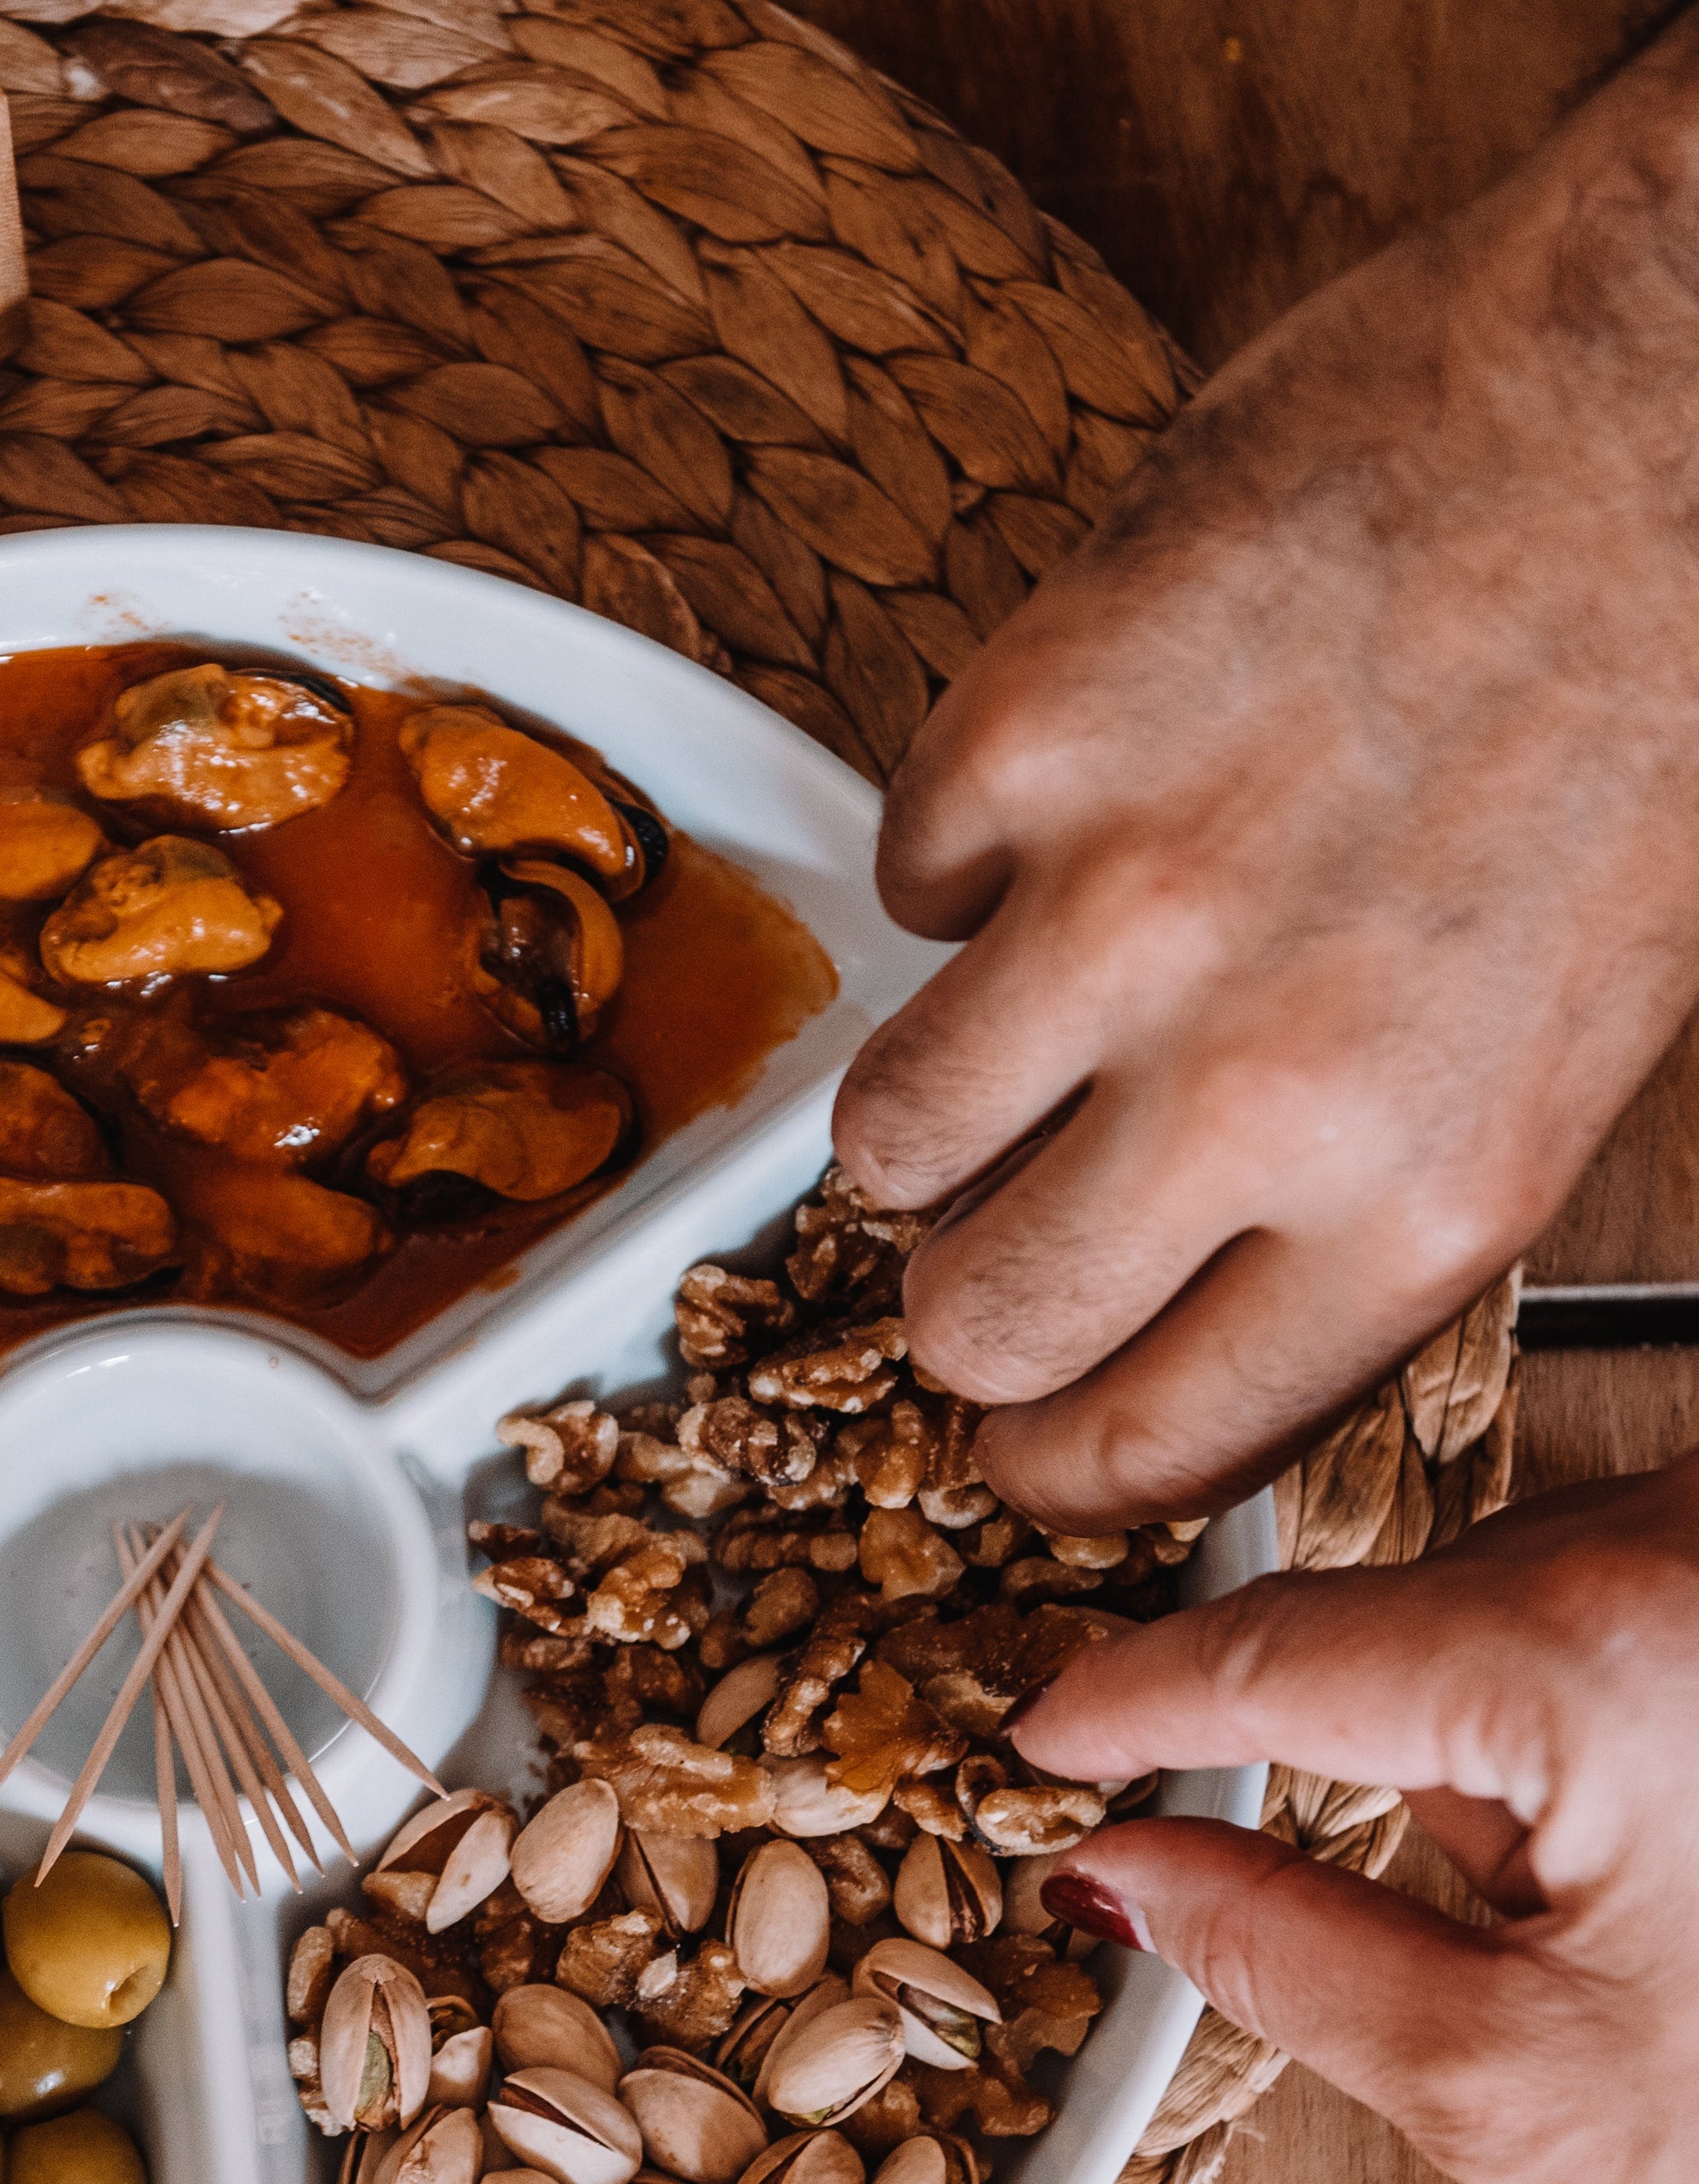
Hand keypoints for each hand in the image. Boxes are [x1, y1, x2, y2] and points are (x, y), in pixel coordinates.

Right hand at [832, 28, 1698, 1528]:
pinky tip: (1086, 796)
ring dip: (945, 1086)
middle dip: (970, 1288)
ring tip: (1039, 996)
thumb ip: (1366, 1216)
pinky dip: (971, 855)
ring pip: (883, 1136)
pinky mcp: (1032, 736)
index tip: (1016, 1439)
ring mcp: (1131, 906)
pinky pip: (906, 886)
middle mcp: (1271, 1079)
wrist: (1684, 400)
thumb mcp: (1567, 1052)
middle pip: (972, 1319)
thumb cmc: (1653, 716)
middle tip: (1002, 1217)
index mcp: (1432, 1186)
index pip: (1146, 1446)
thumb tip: (1186, 1319)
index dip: (1049, 1464)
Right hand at [1014, 1461, 1698, 2183]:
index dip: (1122, 1701)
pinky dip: (1608, 1700)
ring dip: (1513, 1736)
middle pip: (1392, 1622)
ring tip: (1658, 1891)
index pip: (1263, 1654)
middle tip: (1502, 1924)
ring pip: (1508, 1601)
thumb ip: (1278, 1966)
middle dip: (1393, 1765)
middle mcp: (1676, 1533)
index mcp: (1589, 1654)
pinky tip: (1697, 1823)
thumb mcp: (1532, 2086)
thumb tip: (1122, 1878)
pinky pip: (1620, 1587)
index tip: (1046, 1733)